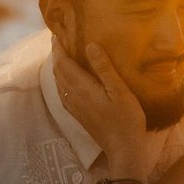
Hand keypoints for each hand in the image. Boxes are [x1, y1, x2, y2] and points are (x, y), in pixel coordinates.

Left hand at [52, 40, 145, 170]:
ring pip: (59, 82)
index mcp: (82, 88)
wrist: (123, 149)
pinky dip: (61, 80)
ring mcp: (74, 107)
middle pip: (58, 72)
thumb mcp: (119, 91)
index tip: (56, 33)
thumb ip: (104, 68)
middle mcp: (73, 96)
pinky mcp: (78, 115)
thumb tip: (89, 45)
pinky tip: (67, 80)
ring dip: (58, 67)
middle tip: (58, 40)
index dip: (58, 48)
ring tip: (62, 55)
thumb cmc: (126, 119)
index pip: (64, 63)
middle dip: (56, 55)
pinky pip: (63, 92)